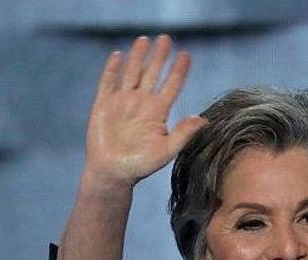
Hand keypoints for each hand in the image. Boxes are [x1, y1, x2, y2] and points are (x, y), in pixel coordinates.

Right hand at [83, 35, 206, 188]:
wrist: (112, 173)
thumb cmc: (140, 165)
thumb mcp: (166, 150)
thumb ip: (183, 134)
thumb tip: (203, 120)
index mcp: (157, 112)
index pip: (171, 86)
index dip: (178, 71)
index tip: (186, 55)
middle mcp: (141, 103)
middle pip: (152, 74)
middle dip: (159, 57)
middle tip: (166, 38)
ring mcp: (122, 102)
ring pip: (132, 73)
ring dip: (138, 57)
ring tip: (145, 39)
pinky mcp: (104, 105)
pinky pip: (108, 83)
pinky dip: (113, 69)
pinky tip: (119, 55)